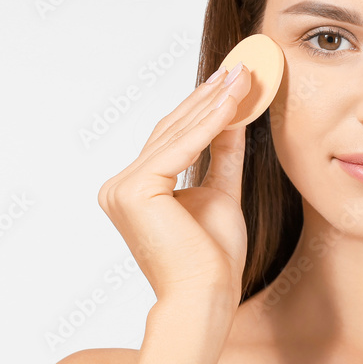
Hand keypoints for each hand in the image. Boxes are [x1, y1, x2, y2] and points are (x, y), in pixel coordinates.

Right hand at [97, 64, 251, 304]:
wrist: (207, 295)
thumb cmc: (212, 259)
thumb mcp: (221, 193)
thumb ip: (222, 154)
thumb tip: (233, 115)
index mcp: (133, 190)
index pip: (172, 139)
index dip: (203, 107)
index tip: (231, 80)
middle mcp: (119, 186)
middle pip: (172, 131)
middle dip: (209, 97)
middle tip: (240, 68)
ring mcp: (121, 187)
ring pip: (177, 134)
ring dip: (214, 102)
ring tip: (243, 76)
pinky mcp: (134, 189)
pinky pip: (181, 147)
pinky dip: (211, 122)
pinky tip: (234, 100)